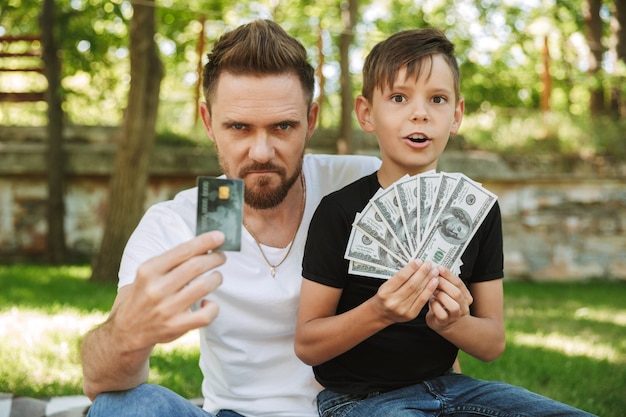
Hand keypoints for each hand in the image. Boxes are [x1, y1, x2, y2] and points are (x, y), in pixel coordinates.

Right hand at [110, 231, 226, 351]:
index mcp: (148, 271)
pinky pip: (206, 315)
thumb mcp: (146, 275)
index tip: (220, 236)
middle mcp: (157, 289)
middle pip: (196, 266)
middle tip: (221, 256)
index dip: (205, 241)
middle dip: (215, 258)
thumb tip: (202, 246)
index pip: (182, 250)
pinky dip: (213, 307)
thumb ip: (169, 262)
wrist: (126, 332)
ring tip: (216, 277)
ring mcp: (167, 309)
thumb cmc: (142, 297)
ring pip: (204, 287)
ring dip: (216, 278)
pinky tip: (208, 303)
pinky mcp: (176, 326)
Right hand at [373, 259, 439, 324]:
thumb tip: (415, 266)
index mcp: (385, 292)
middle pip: (411, 284)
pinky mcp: (411, 314)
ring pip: (418, 291)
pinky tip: (434, 283)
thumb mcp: (386, 285)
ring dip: (428, 280)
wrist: (382, 314)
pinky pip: (422, 300)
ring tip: (434, 272)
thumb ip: (399, 278)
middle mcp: (393, 301)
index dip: (411, 268)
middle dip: (422, 272)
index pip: (401, 277)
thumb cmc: (384, 297)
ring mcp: (403, 309)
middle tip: (429, 264)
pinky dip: (429, 290)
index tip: (419, 261)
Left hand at [426, 266, 472, 331]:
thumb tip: (435, 267)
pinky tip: (431, 301)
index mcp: (466, 296)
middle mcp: (463, 307)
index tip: (439, 268)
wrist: (441, 320)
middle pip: (457, 293)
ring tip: (433, 291)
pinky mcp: (445, 322)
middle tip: (433, 279)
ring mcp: (455, 316)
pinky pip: (442, 315)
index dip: (448, 275)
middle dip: (444, 284)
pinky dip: (435, 306)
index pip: (459, 283)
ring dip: (441, 296)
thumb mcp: (446, 290)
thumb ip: (444, 280)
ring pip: (453, 306)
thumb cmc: (442, 302)